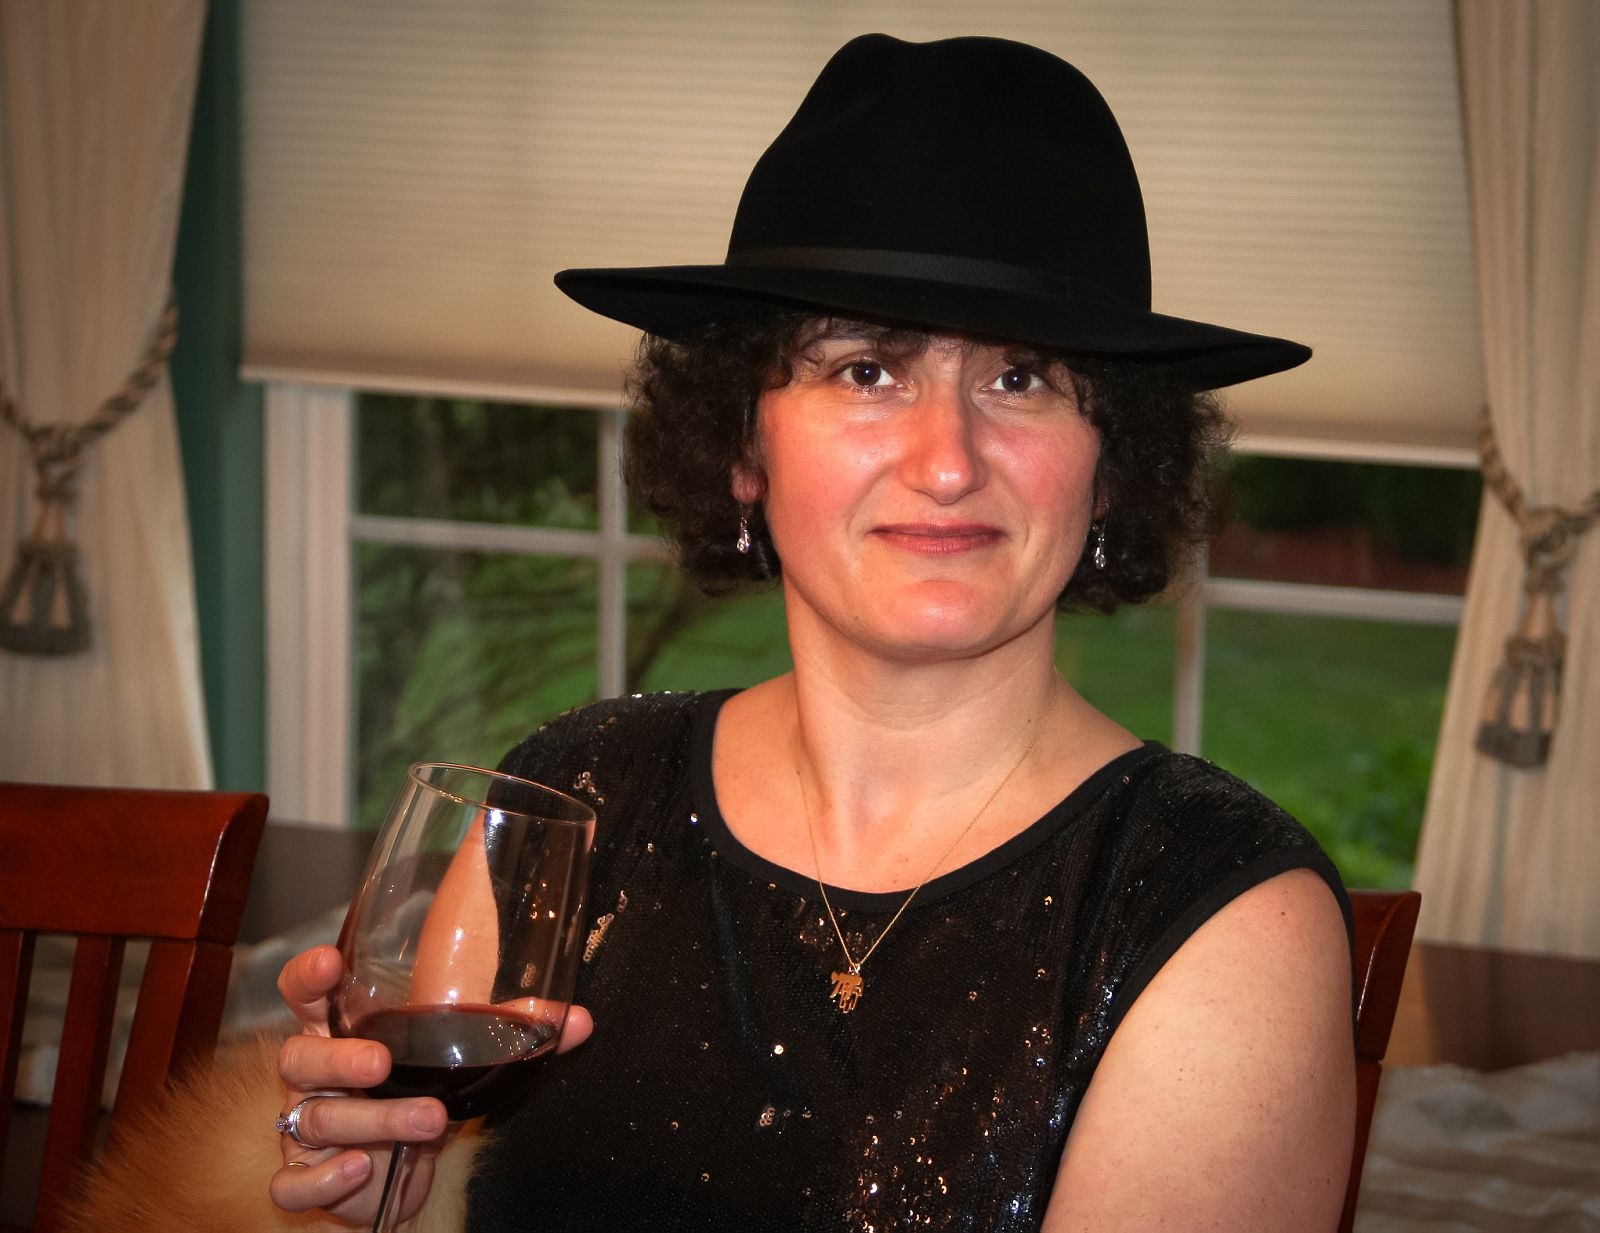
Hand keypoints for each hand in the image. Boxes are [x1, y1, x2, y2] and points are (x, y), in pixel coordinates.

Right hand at [268, 944, 593, 1224]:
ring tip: (429, 1119)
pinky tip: (361, 1168)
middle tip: (382, 1062)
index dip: (309, 976)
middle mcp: (316, 1073)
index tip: (330, 963)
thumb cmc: (420, 1093)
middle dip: (339, 1057)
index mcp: (343, 1030)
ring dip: (371, 1120)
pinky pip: (294, 1183)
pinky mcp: (304, 1177)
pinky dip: (325, 1177)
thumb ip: (512, 1032)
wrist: (399, 1175)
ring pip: (314, 1118)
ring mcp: (303, 1127)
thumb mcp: (463, 1059)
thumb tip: (578, 1020)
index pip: (306, 993)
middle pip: (299, 1055)